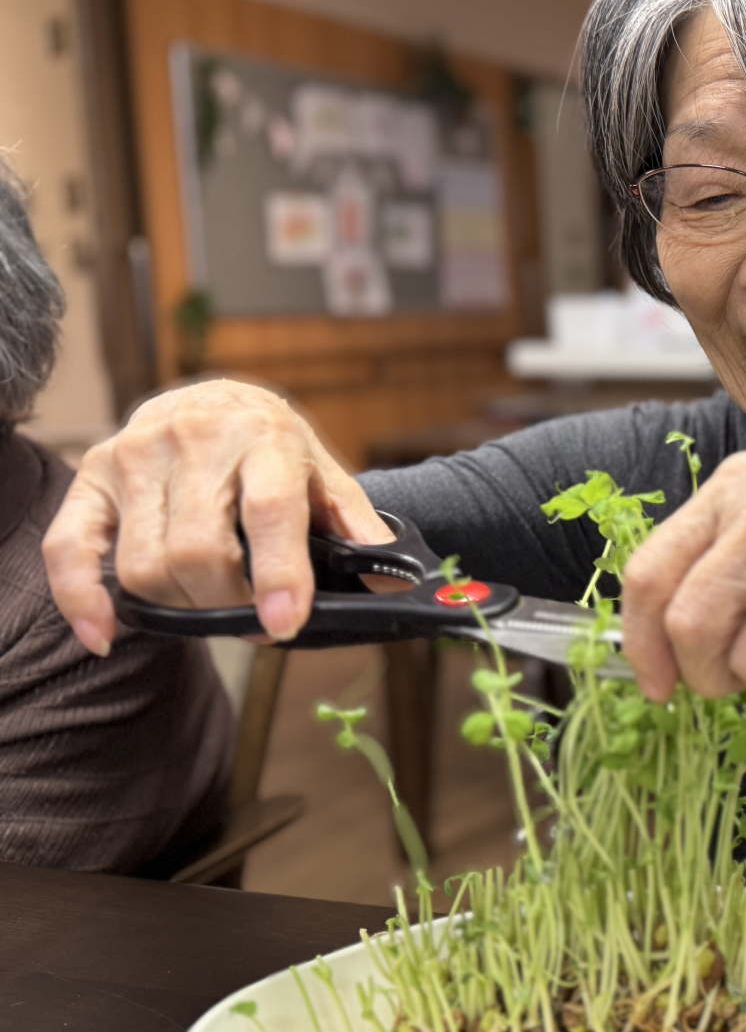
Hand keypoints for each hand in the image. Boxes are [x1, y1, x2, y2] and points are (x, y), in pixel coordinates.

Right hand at [43, 379, 390, 654]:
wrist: (214, 398)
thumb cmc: (273, 447)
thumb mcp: (322, 471)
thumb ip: (352, 521)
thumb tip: (389, 574)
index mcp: (264, 437)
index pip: (270, 510)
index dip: (279, 574)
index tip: (285, 624)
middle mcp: (194, 439)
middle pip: (201, 551)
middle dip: (231, 604)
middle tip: (256, 620)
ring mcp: (135, 456)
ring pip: (147, 563)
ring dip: (183, 606)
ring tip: (212, 605)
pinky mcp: (93, 477)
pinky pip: (70, 548)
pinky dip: (85, 600)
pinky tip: (107, 634)